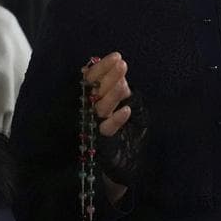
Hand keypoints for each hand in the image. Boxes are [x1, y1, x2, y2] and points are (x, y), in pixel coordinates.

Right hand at [83, 53, 146, 186]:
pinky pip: (106, 129)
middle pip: (94, 89)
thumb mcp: (128, 105)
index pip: (93, 79)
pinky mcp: (102, 143)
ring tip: (124, 84)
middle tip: (121, 64)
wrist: (126, 164)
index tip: (116, 56)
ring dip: (113, 95)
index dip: (103, 67)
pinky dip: (116, 119)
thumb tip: (119, 69)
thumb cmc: (127, 131)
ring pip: (100, 108)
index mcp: (96, 98)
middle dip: (108, 76)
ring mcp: (95, 126)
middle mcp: (92, 110)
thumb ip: (121, 90)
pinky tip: (126, 110)